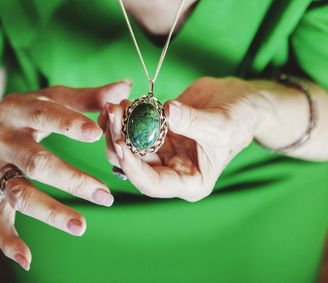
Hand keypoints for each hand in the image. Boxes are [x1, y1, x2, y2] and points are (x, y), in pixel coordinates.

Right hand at [0, 80, 131, 269]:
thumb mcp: (53, 97)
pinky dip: (8, 240)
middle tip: (104, 195)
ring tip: (81, 227)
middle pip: (35, 162)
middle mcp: (4, 139)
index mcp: (19, 109)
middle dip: (70, 179)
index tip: (97, 133)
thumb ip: (89, 97)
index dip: (69, 124)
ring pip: (19, 193)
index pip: (45, 114)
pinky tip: (27, 259)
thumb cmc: (27, 112)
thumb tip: (125, 86)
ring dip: (49, 211)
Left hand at [101, 77, 266, 200]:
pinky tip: (120, 102)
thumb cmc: (240, 120)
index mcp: (188, 182)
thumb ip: (195, 122)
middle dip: (118, 141)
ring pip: (128, 146)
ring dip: (116, 128)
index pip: (152, 184)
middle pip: (133, 164)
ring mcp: (162, 151)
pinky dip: (124, 117)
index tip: (120, 144)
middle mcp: (171, 170)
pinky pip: (133, 128)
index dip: (133, 168)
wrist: (239, 102)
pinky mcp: (157, 132)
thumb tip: (168, 112)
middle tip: (112, 114)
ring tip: (114, 105)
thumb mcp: (222, 125)